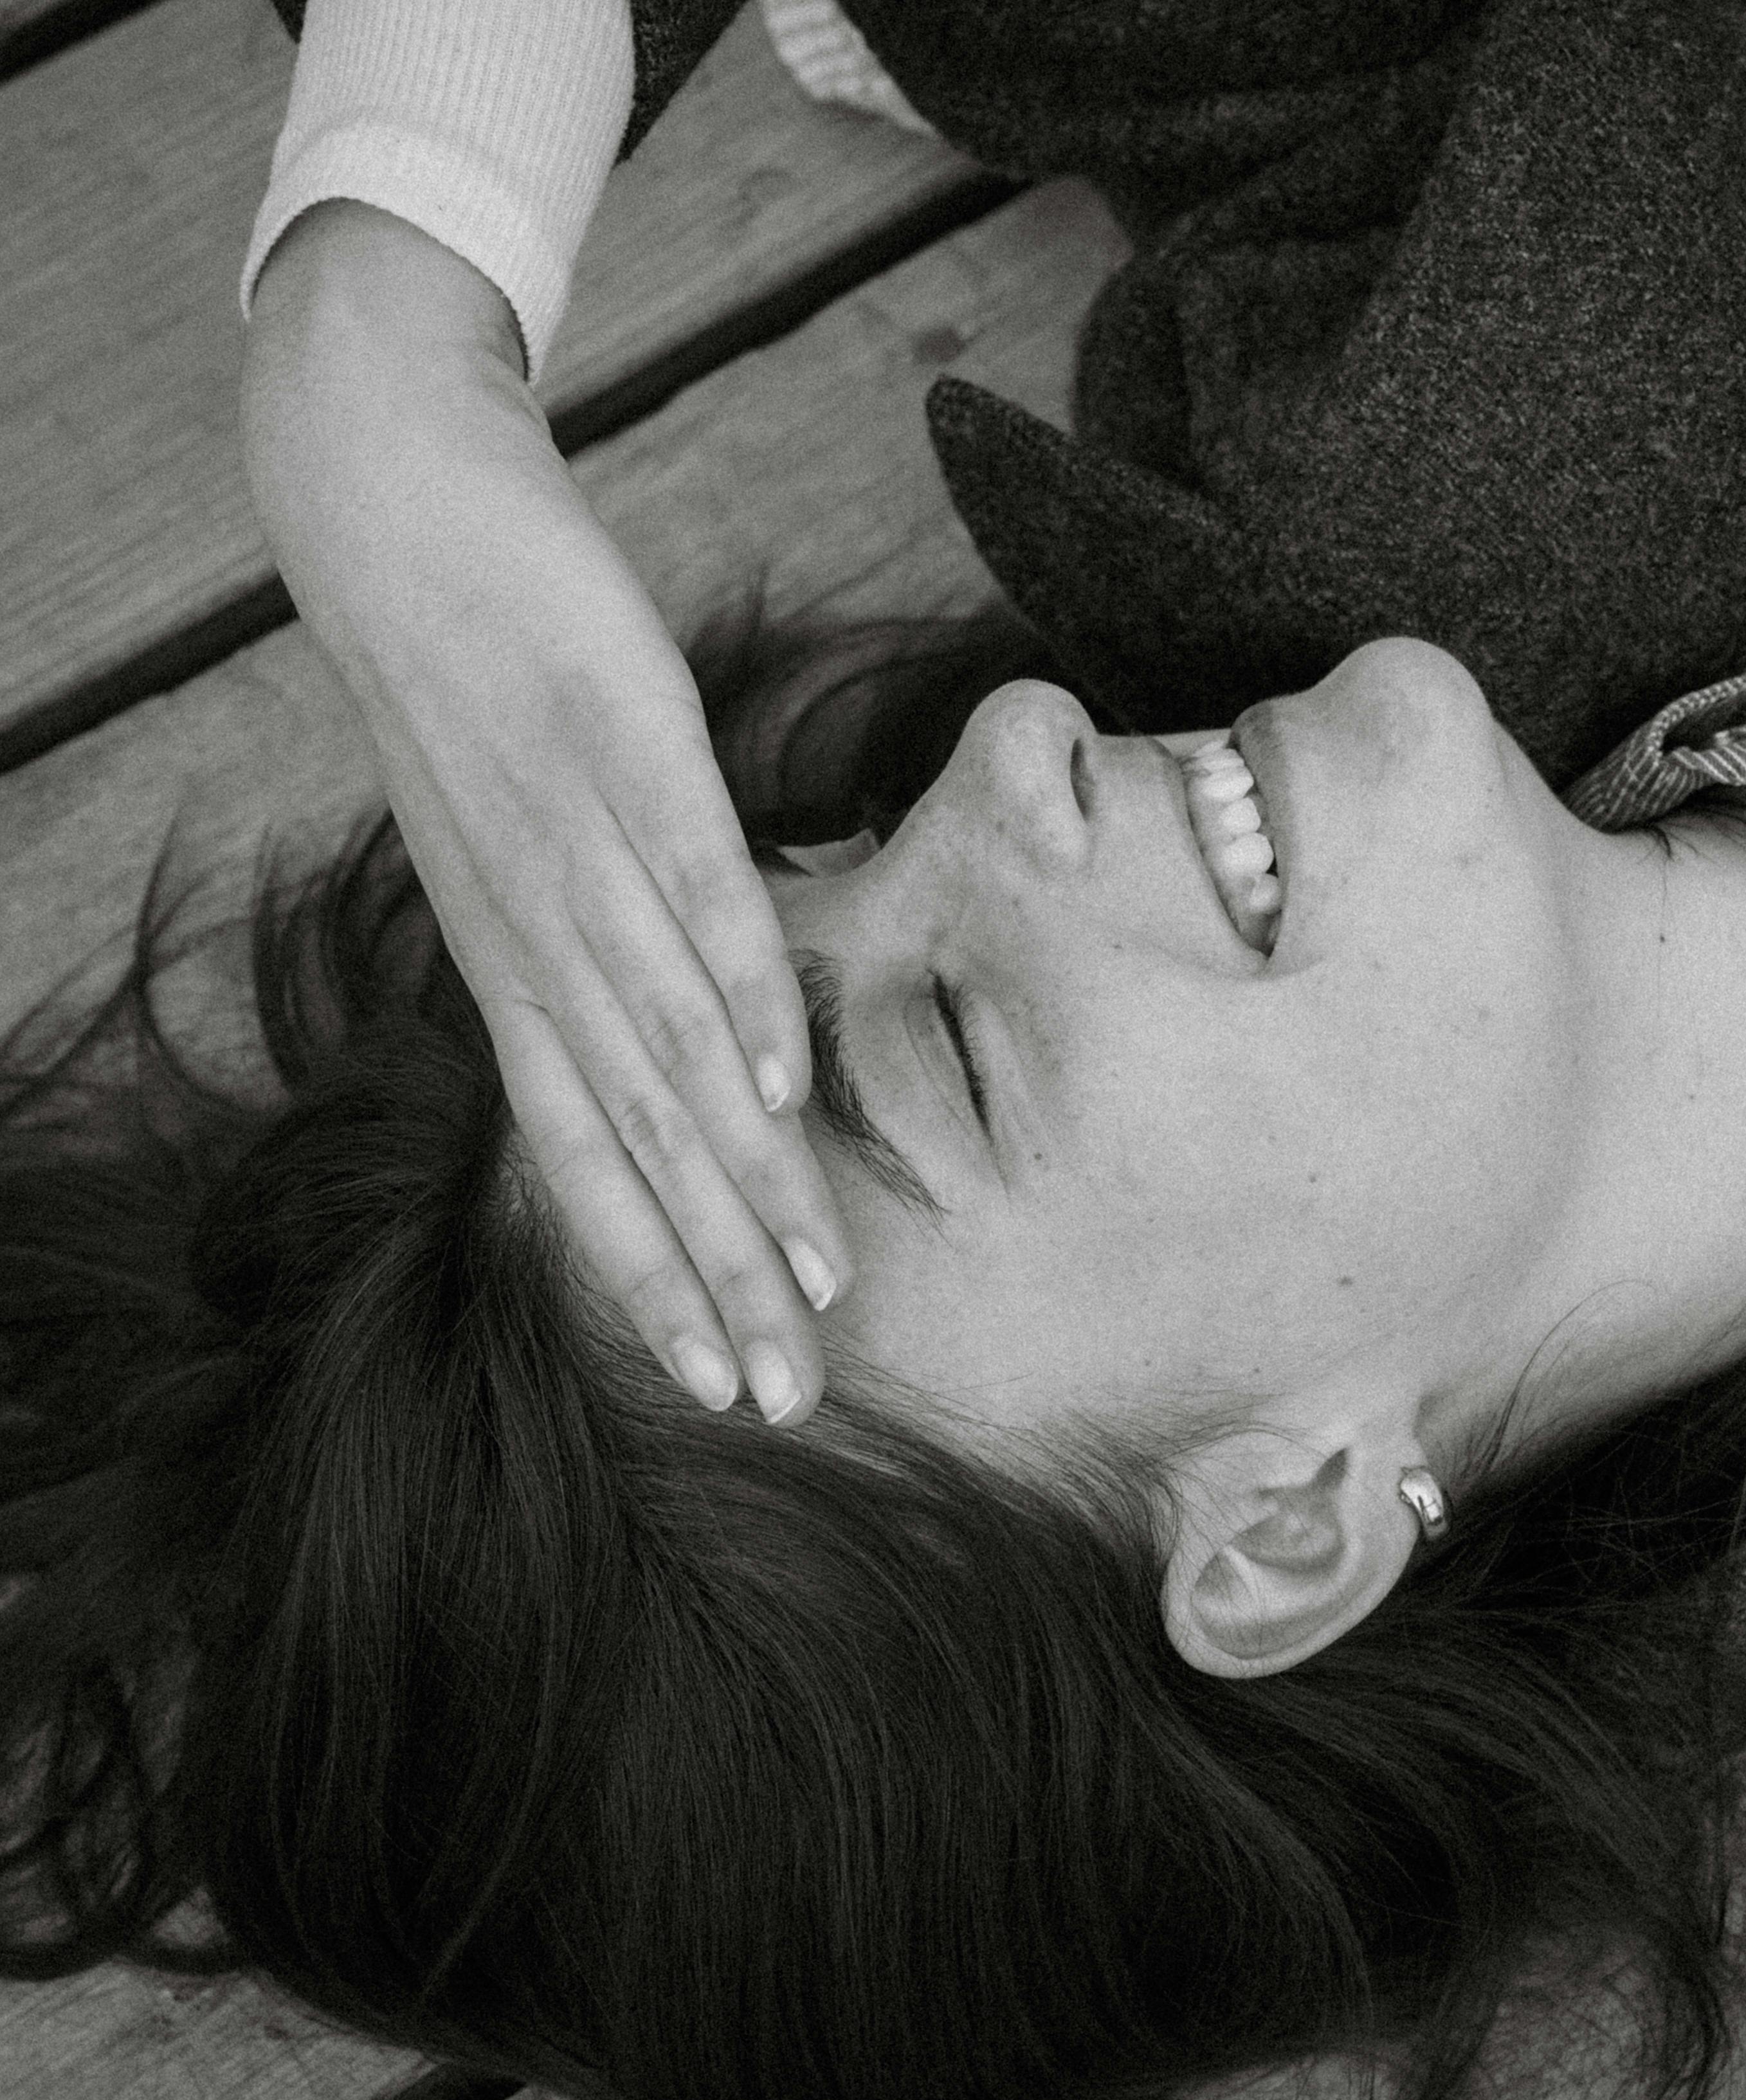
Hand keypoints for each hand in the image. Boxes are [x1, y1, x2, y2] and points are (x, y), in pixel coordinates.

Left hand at [242, 202, 847, 1421]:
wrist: (398, 522)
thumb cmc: (486, 705)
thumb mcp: (537, 860)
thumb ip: (614, 959)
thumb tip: (708, 1042)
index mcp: (517, 977)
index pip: (585, 1166)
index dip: (654, 1285)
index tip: (728, 1391)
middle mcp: (539, 946)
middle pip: (634, 1148)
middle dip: (714, 1283)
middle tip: (787, 1403)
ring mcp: (577, 855)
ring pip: (665, 1050)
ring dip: (741, 1178)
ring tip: (818, 1280)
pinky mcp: (619, 755)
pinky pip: (686, 896)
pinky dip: (735, 996)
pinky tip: (785, 1083)